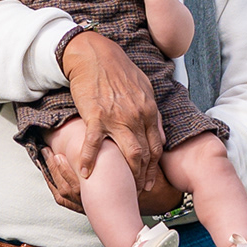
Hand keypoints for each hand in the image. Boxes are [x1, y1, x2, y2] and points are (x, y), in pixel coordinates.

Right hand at [59, 30, 163, 187]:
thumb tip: (160, 131)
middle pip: (145, 154)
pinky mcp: (95, 116)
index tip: (150, 180)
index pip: (156, 146)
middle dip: (144, 176)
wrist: (95, 55)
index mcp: (148, 110)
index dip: (154, 166)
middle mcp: (136, 116)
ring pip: (128, 153)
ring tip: (123, 188)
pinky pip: (94, 144)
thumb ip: (152, 112)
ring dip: (127, 173)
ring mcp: (116, 118)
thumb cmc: (118, 70)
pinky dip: (90, 160)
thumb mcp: (144, 87)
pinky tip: (86, 174)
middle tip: (140, 191)